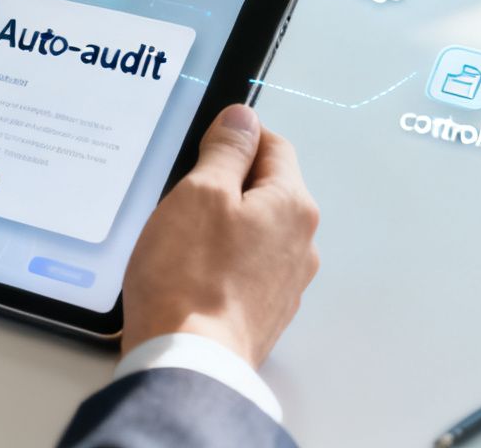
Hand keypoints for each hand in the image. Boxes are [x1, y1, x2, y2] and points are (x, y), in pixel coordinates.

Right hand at [120, 103, 319, 363]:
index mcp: (292, 205)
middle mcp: (300, 243)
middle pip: (265, 189)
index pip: (273, 145)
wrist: (188, 361)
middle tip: (181, 195)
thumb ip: (226, 149)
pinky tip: (188, 271)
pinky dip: (220, 261)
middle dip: (225, 183)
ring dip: (221, 225)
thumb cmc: (190, 276)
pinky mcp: (264, 312)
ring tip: (179, 239)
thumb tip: (242, 119)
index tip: (203, 143)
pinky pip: (244, 268)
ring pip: (254, 230)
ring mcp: (285, 282)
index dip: (236, 135)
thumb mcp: (200, 190)